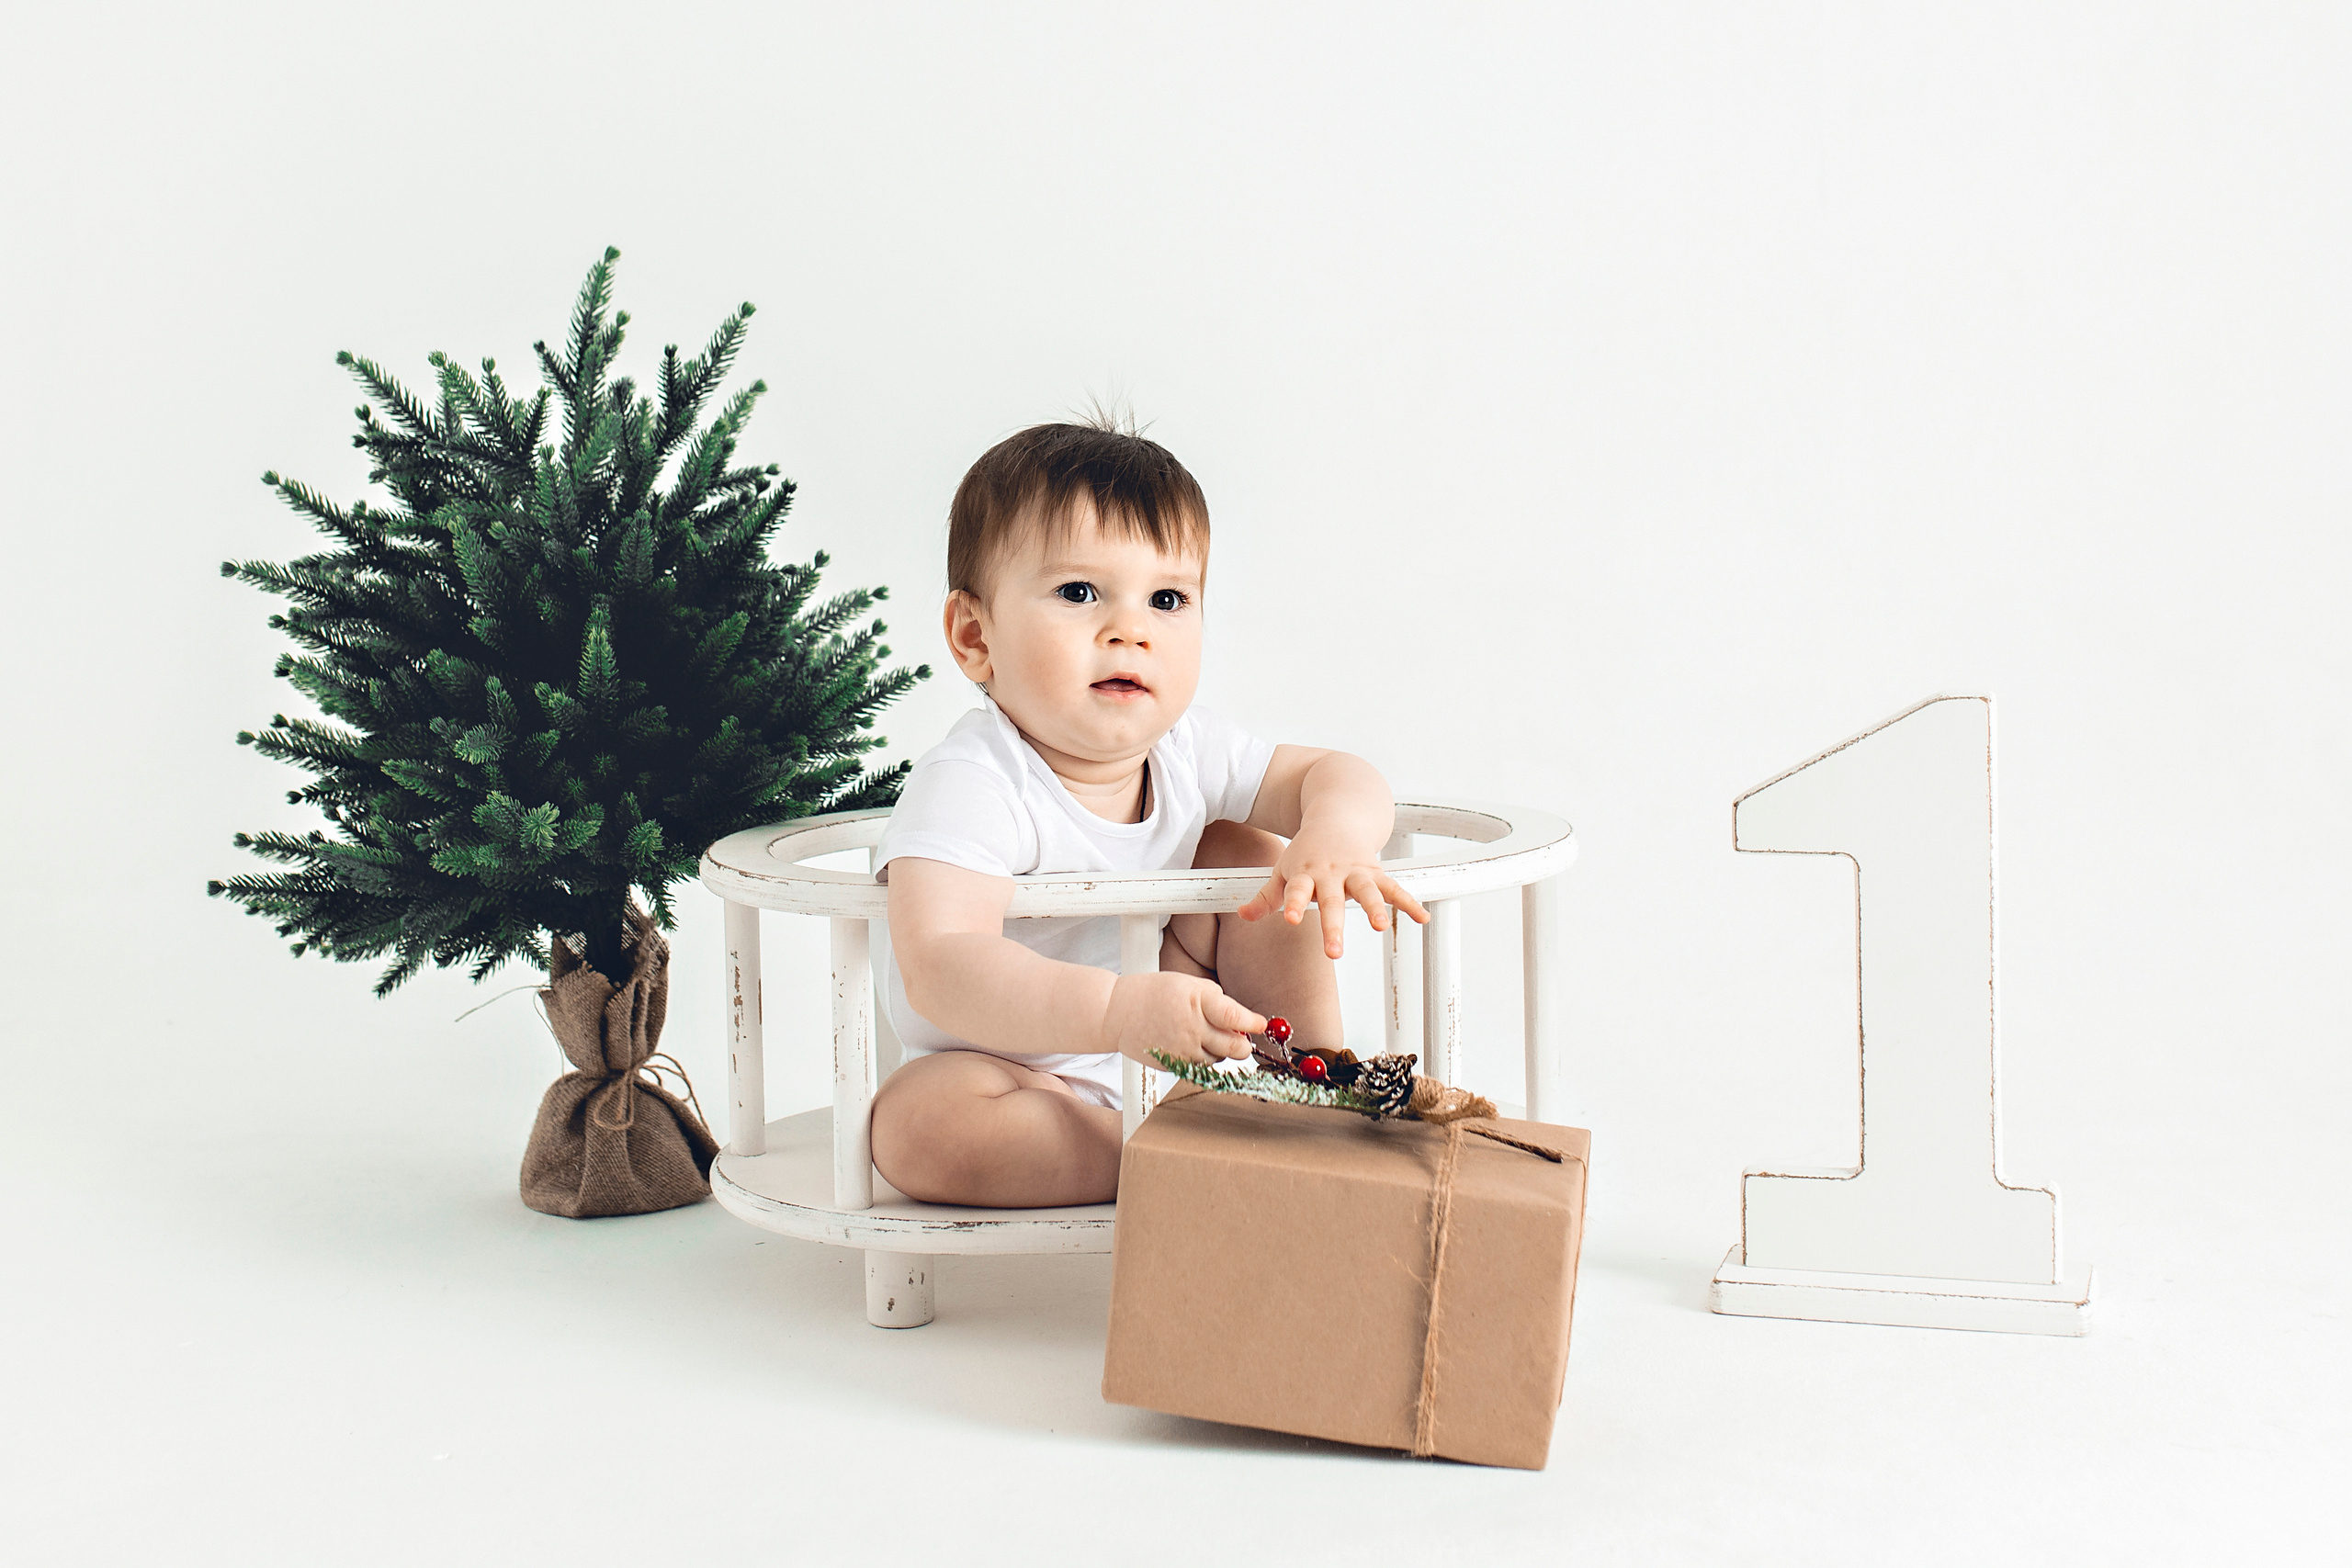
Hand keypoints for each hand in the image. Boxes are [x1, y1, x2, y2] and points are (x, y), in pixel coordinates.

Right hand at [1102, 971, 1264, 1066]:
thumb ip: (1215, 999)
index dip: (1251, 1022)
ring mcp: (1183, 1050)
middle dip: (1243, 1045)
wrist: (1117, 1013)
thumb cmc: (1154, 994)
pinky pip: (1201, 1068)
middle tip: (1242, 1039)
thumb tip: (1242, 1020)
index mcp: (1197, 1001)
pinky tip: (1192, 1044)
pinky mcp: (1174, 1065)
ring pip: (1220, 1059)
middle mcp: (1192, 1028)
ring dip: (1221, 1051)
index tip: (1261, 1024)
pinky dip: (1204, 1059)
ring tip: (1205, 1035)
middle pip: (1234, 1047)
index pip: (1233, 1016)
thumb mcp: (1187, 983)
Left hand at [1237, 830, 1429, 958]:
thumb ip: (1266, 897)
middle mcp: (1331, 873)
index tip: (1290, 920)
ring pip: (1367, 891)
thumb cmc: (1306, 852)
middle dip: (1334, 926)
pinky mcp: (1376, 872)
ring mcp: (1356, 872)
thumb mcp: (1282, 870)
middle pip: (1332, 901)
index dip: (1292, 904)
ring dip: (1375, 908)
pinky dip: (1409, 902)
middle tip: (1334, 953)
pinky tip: (1422, 918)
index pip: (1296, 890)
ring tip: (1381, 927)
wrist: (1337, 815)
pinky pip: (1395, 888)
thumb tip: (1242, 916)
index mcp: (1304, 873)